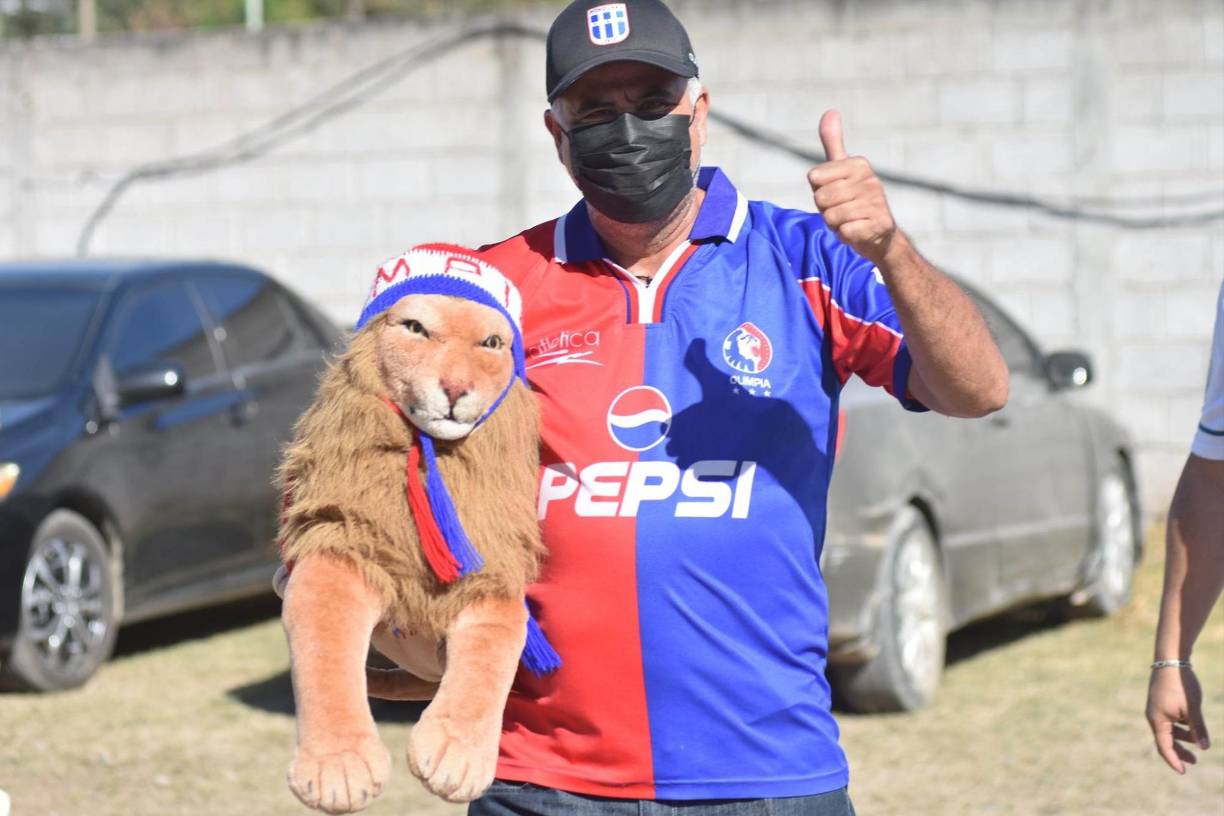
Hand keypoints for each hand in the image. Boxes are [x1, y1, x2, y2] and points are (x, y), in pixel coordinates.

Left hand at [807, 109, 896, 265]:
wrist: (879, 234)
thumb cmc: (854, 200)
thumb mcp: (842, 170)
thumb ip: (833, 143)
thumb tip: (830, 111)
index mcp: (859, 164)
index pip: (814, 177)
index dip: (819, 190)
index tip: (835, 193)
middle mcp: (871, 180)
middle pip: (820, 198)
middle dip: (825, 209)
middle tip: (842, 210)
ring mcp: (877, 202)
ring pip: (830, 216)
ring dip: (835, 224)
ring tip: (850, 220)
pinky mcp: (879, 224)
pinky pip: (844, 231)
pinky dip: (845, 236)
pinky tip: (857, 231)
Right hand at [1146, 666, 1210, 772]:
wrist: (1171, 660)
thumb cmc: (1181, 685)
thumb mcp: (1193, 709)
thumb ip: (1198, 729)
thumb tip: (1204, 748)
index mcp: (1158, 720)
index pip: (1165, 747)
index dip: (1174, 760)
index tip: (1183, 772)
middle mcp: (1154, 716)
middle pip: (1165, 740)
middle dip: (1179, 752)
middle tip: (1195, 761)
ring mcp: (1156, 708)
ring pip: (1168, 730)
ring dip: (1182, 739)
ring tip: (1197, 742)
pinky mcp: (1160, 701)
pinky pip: (1169, 720)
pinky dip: (1180, 727)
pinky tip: (1191, 725)